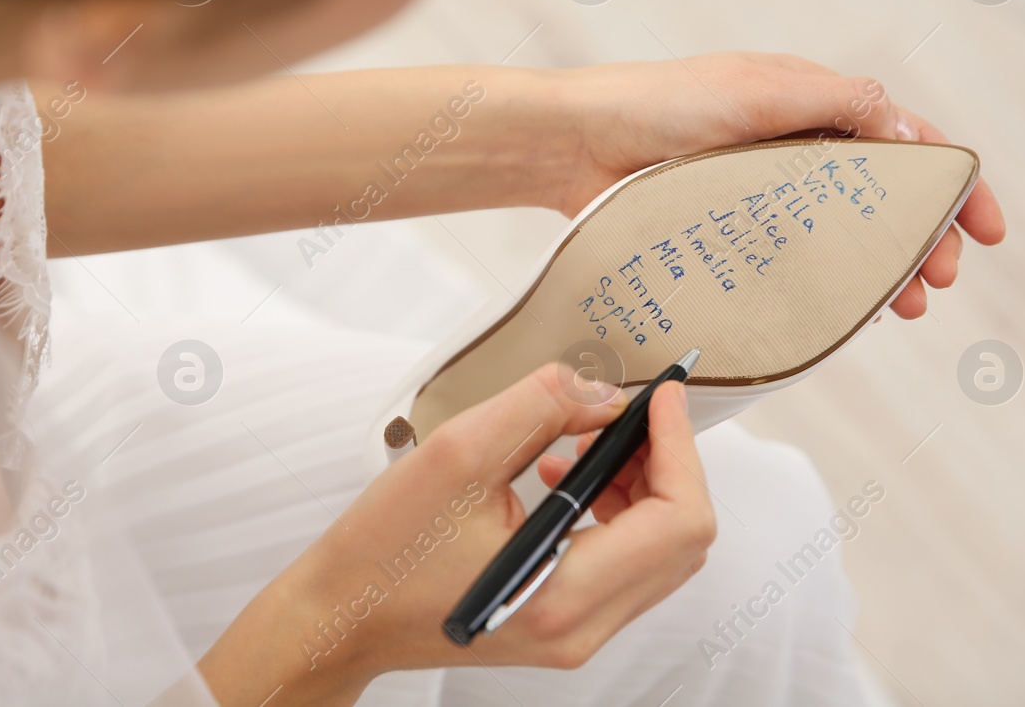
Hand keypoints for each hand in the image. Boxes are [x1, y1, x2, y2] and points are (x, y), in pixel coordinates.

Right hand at [197, 366, 713, 704]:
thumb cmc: (384, 550)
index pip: (678, 520)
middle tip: (626, 413)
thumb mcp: (458, 454)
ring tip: (580, 442)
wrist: (343, 613)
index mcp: (564, 593)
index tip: (662, 398)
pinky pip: (623, 565)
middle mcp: (581, 627)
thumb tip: (600, 391)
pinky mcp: (561, 624)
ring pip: (658, 552)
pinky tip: (560, 475)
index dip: (679, 446)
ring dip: (638, 485)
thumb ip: (539, 408)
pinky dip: (613, 512)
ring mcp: (574, 633)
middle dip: (664, 462)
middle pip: (681, 539)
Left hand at [541, 53, 1005, 317]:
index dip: (955, 182)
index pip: (905, 140)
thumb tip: (915, 133)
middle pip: (883, 195)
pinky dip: (826, 281)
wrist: (575, 142)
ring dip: (882, 268)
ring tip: (902, 309)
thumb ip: (839, 105)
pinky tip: (841, 309)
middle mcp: (793, 144)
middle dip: (924, 238)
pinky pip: (793, 256)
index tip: (988, 228)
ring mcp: (761, 187)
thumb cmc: (658, 102)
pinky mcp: (727, 224)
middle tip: (938, 283)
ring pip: (843, 232)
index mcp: (811, 103)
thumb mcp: (759, 90)